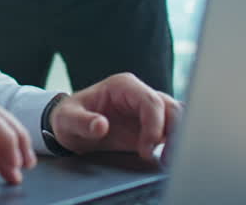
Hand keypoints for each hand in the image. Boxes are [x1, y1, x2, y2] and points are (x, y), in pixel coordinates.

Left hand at [48, 73, 180, 161]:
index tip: (145, 150)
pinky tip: (169, 157)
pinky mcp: (152, 125)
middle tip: (164, 159)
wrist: (71, 128)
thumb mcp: (67, 120)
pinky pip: (173, 130)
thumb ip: (82, 122)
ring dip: (178, 138)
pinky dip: (175, 142)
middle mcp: (139, 94)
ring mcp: (147, 109)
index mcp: (123, 86)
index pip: (150, 101)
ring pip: (177, 117)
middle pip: (170, 107)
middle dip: (173, 132)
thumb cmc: (69, 119)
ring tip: (168, 160)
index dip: (153, 125)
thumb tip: (101, 125)